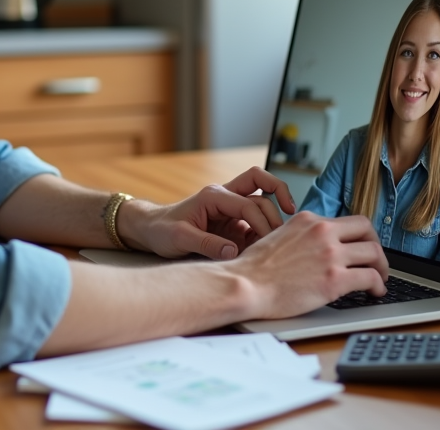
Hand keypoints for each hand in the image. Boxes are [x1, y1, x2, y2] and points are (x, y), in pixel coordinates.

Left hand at [117, 167, 297, 260]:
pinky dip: (266, 233)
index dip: (263, 221)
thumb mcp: (179, 238)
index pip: (249, 203)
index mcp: (214, 196)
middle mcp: (225, 197)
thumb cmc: (162, 230)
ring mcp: (231, 210)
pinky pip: (256, 223)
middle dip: (280, 202)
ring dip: (275, 216)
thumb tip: (233, 253)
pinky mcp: (233, 224)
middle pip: (263, 186)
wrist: (151, 231)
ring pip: (263, 202)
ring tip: (285, 239)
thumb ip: (206, 244)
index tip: (271, 241)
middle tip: (289, 230)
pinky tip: (270, 249)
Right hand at [227, 211, 388, 318]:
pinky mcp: (335, 279)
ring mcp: (330, 254)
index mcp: (308, 220)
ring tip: (379, 279)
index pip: (346, 220)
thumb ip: (300, 237)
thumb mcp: (278, 236)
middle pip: (366, 231)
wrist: (246, 284)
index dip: (360, 235)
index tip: (361, 246)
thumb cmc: (254, 269)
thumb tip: (313, 247)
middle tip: (376, 261)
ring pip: (374, 253)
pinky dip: (378, 286)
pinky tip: (375, 293)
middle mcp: (322, 232)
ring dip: (381, 267)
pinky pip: (371, 278)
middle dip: (375, 246)